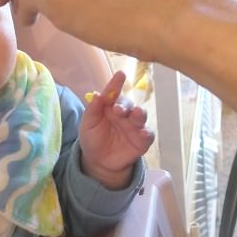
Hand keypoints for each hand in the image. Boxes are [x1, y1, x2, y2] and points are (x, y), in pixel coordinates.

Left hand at [78, 71, 153, 188]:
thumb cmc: (93, 139)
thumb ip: (93, 110)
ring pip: (141, 116)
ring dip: (140, 114)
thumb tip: (97, 94)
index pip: (114, 93)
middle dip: (125, 104)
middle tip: (118, 109)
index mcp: (110, 107)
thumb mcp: (88, 124)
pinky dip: (147, 133)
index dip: (117, 84)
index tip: (120, 75)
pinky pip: (148, 135)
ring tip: (137, 114)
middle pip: (129, 104)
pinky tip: (143, 133)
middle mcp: (125, 114)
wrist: (99, 162)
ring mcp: (134, 127)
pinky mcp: (142, 141)